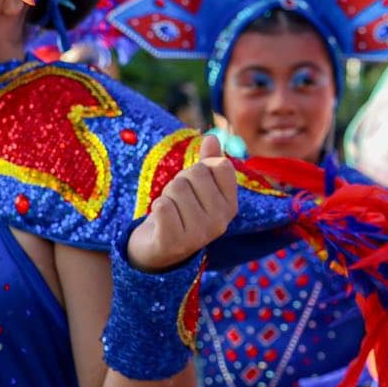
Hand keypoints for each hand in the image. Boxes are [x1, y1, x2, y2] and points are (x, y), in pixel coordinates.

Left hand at [127, 134, 237, 272]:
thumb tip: (211, 137)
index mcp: (230, 206)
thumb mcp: (198, 187)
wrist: (159, 249)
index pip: (219, 165)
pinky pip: (162, 206)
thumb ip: (207, 162)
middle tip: (178, 201)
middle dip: (180, 181)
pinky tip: (161, 219)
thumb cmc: (181, 212)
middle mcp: (220, 221)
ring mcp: (199, 235)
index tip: (196, 185)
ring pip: (176, 188)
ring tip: (170, 211)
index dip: (202, 168)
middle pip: (195, 173)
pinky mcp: (174, 243)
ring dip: (167, 195)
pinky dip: (157, 207)